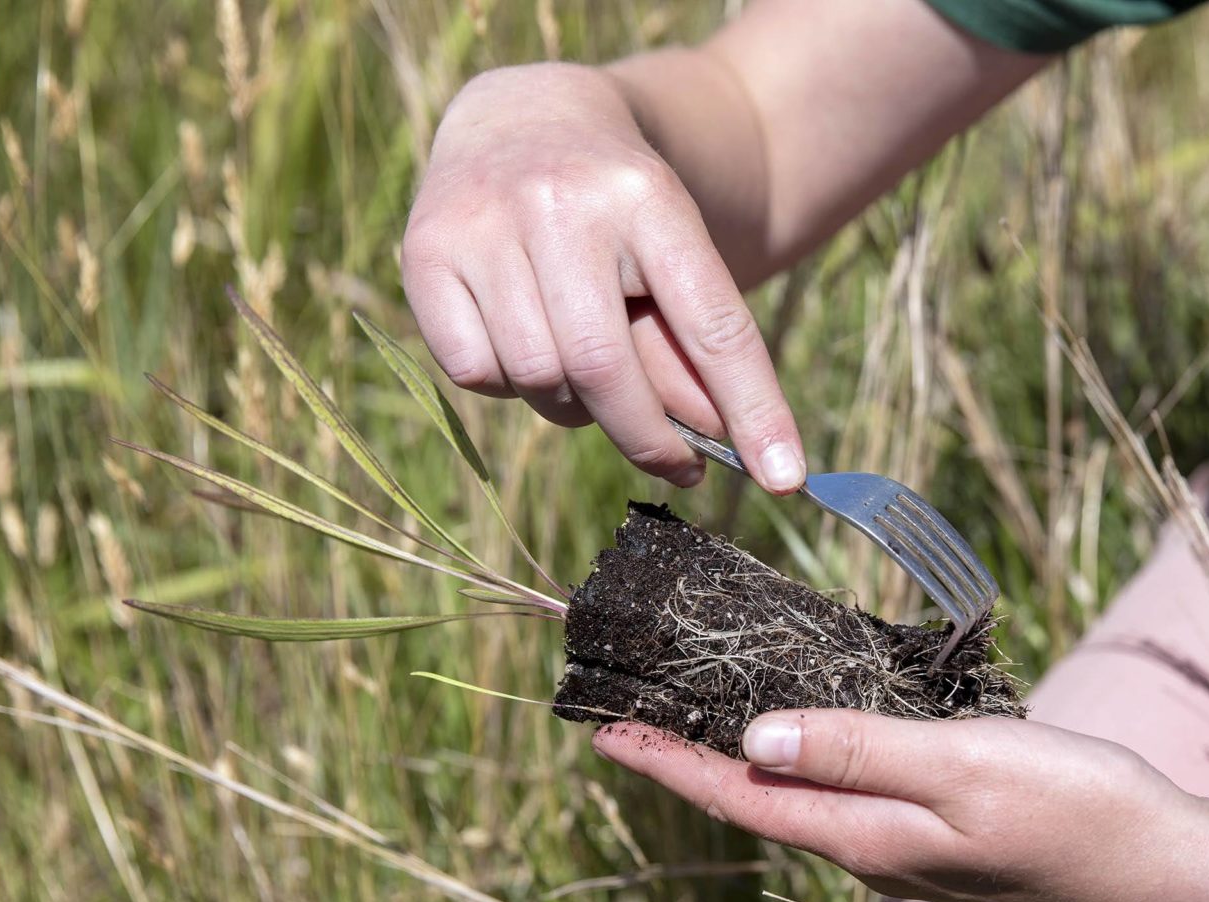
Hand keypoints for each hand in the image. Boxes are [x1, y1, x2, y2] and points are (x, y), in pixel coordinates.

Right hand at [401, 64, 805, 491]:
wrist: (524, 118)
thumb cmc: (616, 213)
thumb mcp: (673, 258)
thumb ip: (696, 350)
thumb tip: (721, 441)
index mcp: (648, 199)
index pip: (711, 322)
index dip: (753, 406)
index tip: (783, 477)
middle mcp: (559, 202)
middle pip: (606, 370)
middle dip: (647, 438)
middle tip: (678, 464)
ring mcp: (483, 222)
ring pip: (537, 378)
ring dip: (572, 405)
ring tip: (586, 371)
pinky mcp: (425, 252)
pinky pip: (475, 371)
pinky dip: (506, 381)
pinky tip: (520, 340)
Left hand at [594, 709, 1208, 901]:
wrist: (1163, 862)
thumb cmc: (1074, 807)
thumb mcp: (962, 767)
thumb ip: (858, 751)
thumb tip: (754, 738)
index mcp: (865, 837)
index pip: (740, 797)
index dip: (667, 762)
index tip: (600, 727)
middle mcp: (872, 847)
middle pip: (758, 797)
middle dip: (690, 753)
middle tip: (633, 701)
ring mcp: (909, 842)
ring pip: (801, 790)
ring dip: (743, 750)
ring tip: (696, 703)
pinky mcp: (944, 825)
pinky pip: (850, 783)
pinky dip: (809, 746)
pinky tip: (808, 717)